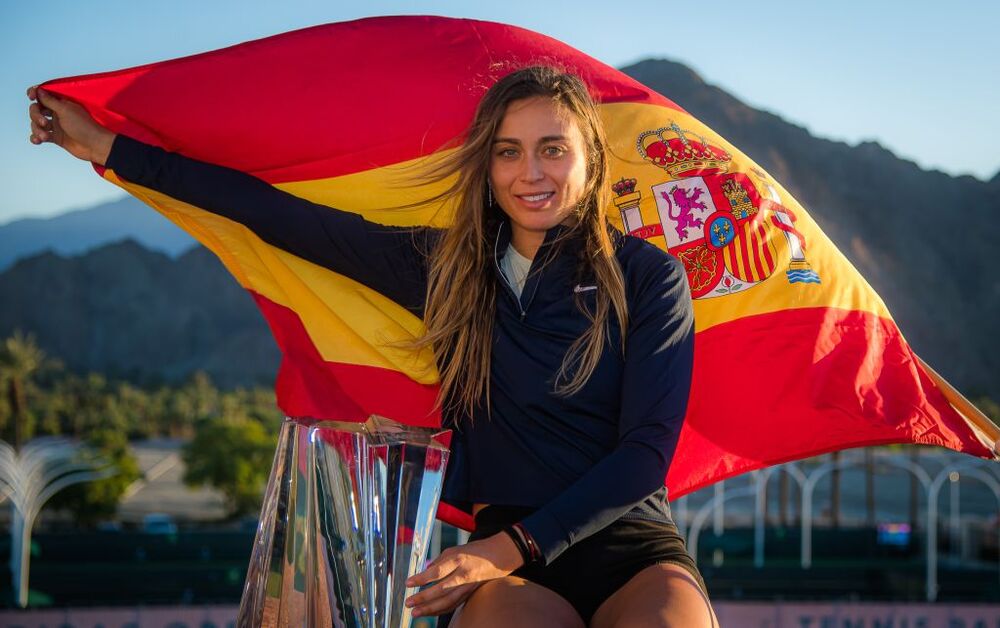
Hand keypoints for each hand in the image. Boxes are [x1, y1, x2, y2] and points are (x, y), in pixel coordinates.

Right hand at [27, 85, 115, 165]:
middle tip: (44, 123)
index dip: (35, 93)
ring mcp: (57, 125)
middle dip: (35, 115)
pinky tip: (37, 140)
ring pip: (37, 123)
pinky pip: (40, 136)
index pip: (44, 94)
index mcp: (62, 103)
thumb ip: (50, 101)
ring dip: (37, 129)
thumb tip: (39, 90)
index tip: (31, 96)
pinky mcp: (56, 138)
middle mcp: (58, 113)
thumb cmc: (84, 126)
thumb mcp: (65, 111)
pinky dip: (36, 137)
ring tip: (44, 136)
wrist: (95, 146)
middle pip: (37, 109)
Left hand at [404, 531, 523, 616]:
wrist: (499, 555)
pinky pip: (454, 604)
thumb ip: (439, 562)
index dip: (421, 579)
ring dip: (430, 609)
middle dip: (423, 598)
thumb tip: (424, 573)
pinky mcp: (471, 593)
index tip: (408, 583)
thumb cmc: (474, 550)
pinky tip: (430, 612)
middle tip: (408, 603)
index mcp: (458, 559)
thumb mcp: (455, 549)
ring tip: (415, 612)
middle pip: (441, 590)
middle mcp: (464, 573)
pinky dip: (441, 609)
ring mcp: (468, 586)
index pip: (437, 571)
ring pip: (448, 601)